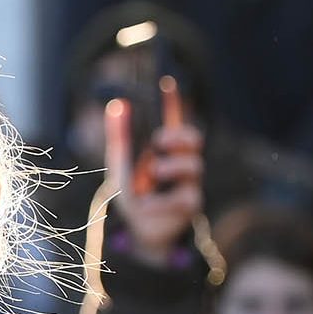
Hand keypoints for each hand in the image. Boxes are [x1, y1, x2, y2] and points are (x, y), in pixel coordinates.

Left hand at [105, 78, 204, 267]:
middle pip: (195, 139)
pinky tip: (148, 205)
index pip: (174, 121)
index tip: (167, 82)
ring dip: (171, 167)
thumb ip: (120, 138)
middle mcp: (181, 163)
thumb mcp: (121, 165)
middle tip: (159, 140)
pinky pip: (184, 197)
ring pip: (194, 165)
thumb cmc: (132, 195)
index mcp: (165, 150)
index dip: (173, 102)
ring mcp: (189, 183)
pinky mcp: (190, 206)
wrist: (135, 231)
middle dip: (180, 135)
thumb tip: (117, 105)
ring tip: (153, 173)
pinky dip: (161, 201)